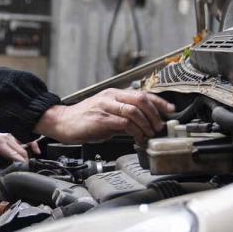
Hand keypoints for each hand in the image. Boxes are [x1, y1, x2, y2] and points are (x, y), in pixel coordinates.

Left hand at [0, 130, 39, 175]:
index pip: (15, 155)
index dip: (21, 165)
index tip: (24, 172)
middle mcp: (5, 139)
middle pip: (22, 151)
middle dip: (26, 162)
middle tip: (26, 172)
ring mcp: (8, 137)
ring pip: (23, 147)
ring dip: (27, 156)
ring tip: (29, 166)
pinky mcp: (8, 137)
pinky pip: (22, 141)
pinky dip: (30, 145)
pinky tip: (35, 150)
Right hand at [34, 88, 173, 144]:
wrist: (62, 122)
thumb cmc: (84, 119)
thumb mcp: (107, 113)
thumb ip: (124, 116)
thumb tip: (143, 123)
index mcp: (114, 93)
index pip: (142, 93)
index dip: (159, 102)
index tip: (170, 110)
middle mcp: (111, 97)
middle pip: (141, 99)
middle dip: (155, 114)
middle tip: (160, 126)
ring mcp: (106, 107)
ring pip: (134, 111)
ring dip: (146, 124)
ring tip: (149, 134)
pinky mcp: (101, 120)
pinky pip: (125, 124)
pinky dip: (136, 132)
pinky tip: (138, 138)